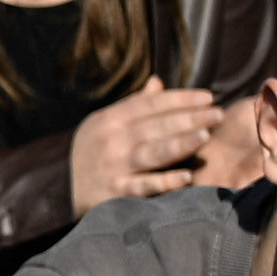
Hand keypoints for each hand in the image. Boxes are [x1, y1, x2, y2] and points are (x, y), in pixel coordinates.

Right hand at [65, 79, 228, 214]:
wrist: (58, 192)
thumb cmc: (92, 154)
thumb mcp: (105, 125)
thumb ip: (133, 106)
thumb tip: (158, 82)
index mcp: (109, 119)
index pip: (150, 104)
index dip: (180, 98)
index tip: (208, 97)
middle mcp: (110, 140)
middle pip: (156, 125)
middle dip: (189, 118)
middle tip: (218, 114)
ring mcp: (113, 166)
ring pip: (152, 152)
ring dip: (180, 143)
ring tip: (206, 135)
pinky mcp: (115, 192)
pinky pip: (144, 186)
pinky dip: (165, 182)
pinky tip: (187, 176)